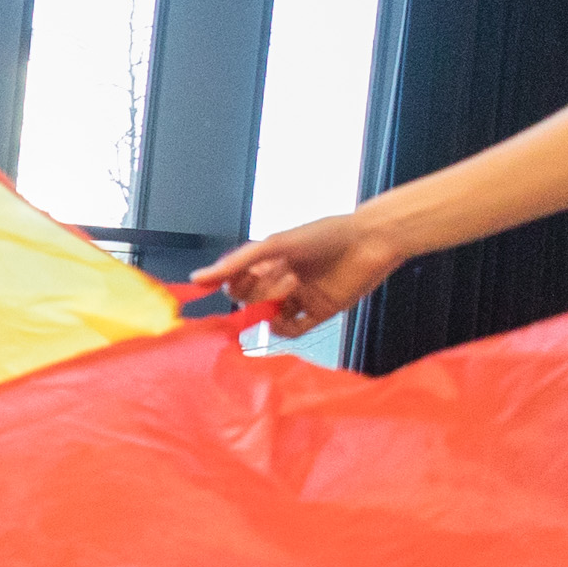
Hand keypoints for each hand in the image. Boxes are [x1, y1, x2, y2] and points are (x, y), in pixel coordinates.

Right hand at [193, 213, 405, 337]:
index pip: (236, 281)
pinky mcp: (318, 313)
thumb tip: (197, 278)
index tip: (227, 283)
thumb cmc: (323, 236)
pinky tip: (285, 321)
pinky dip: (283, 330)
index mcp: (269, 261)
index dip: (230, 284)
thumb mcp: (274, 245)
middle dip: (256, 294)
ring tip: (290, 292)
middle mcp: (281, 280)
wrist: (370, 242)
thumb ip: (236, 263)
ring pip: (269, 316)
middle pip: (251, 300)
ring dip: (270, 311)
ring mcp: (299, 298)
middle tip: (277, 281)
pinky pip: (292, 330)